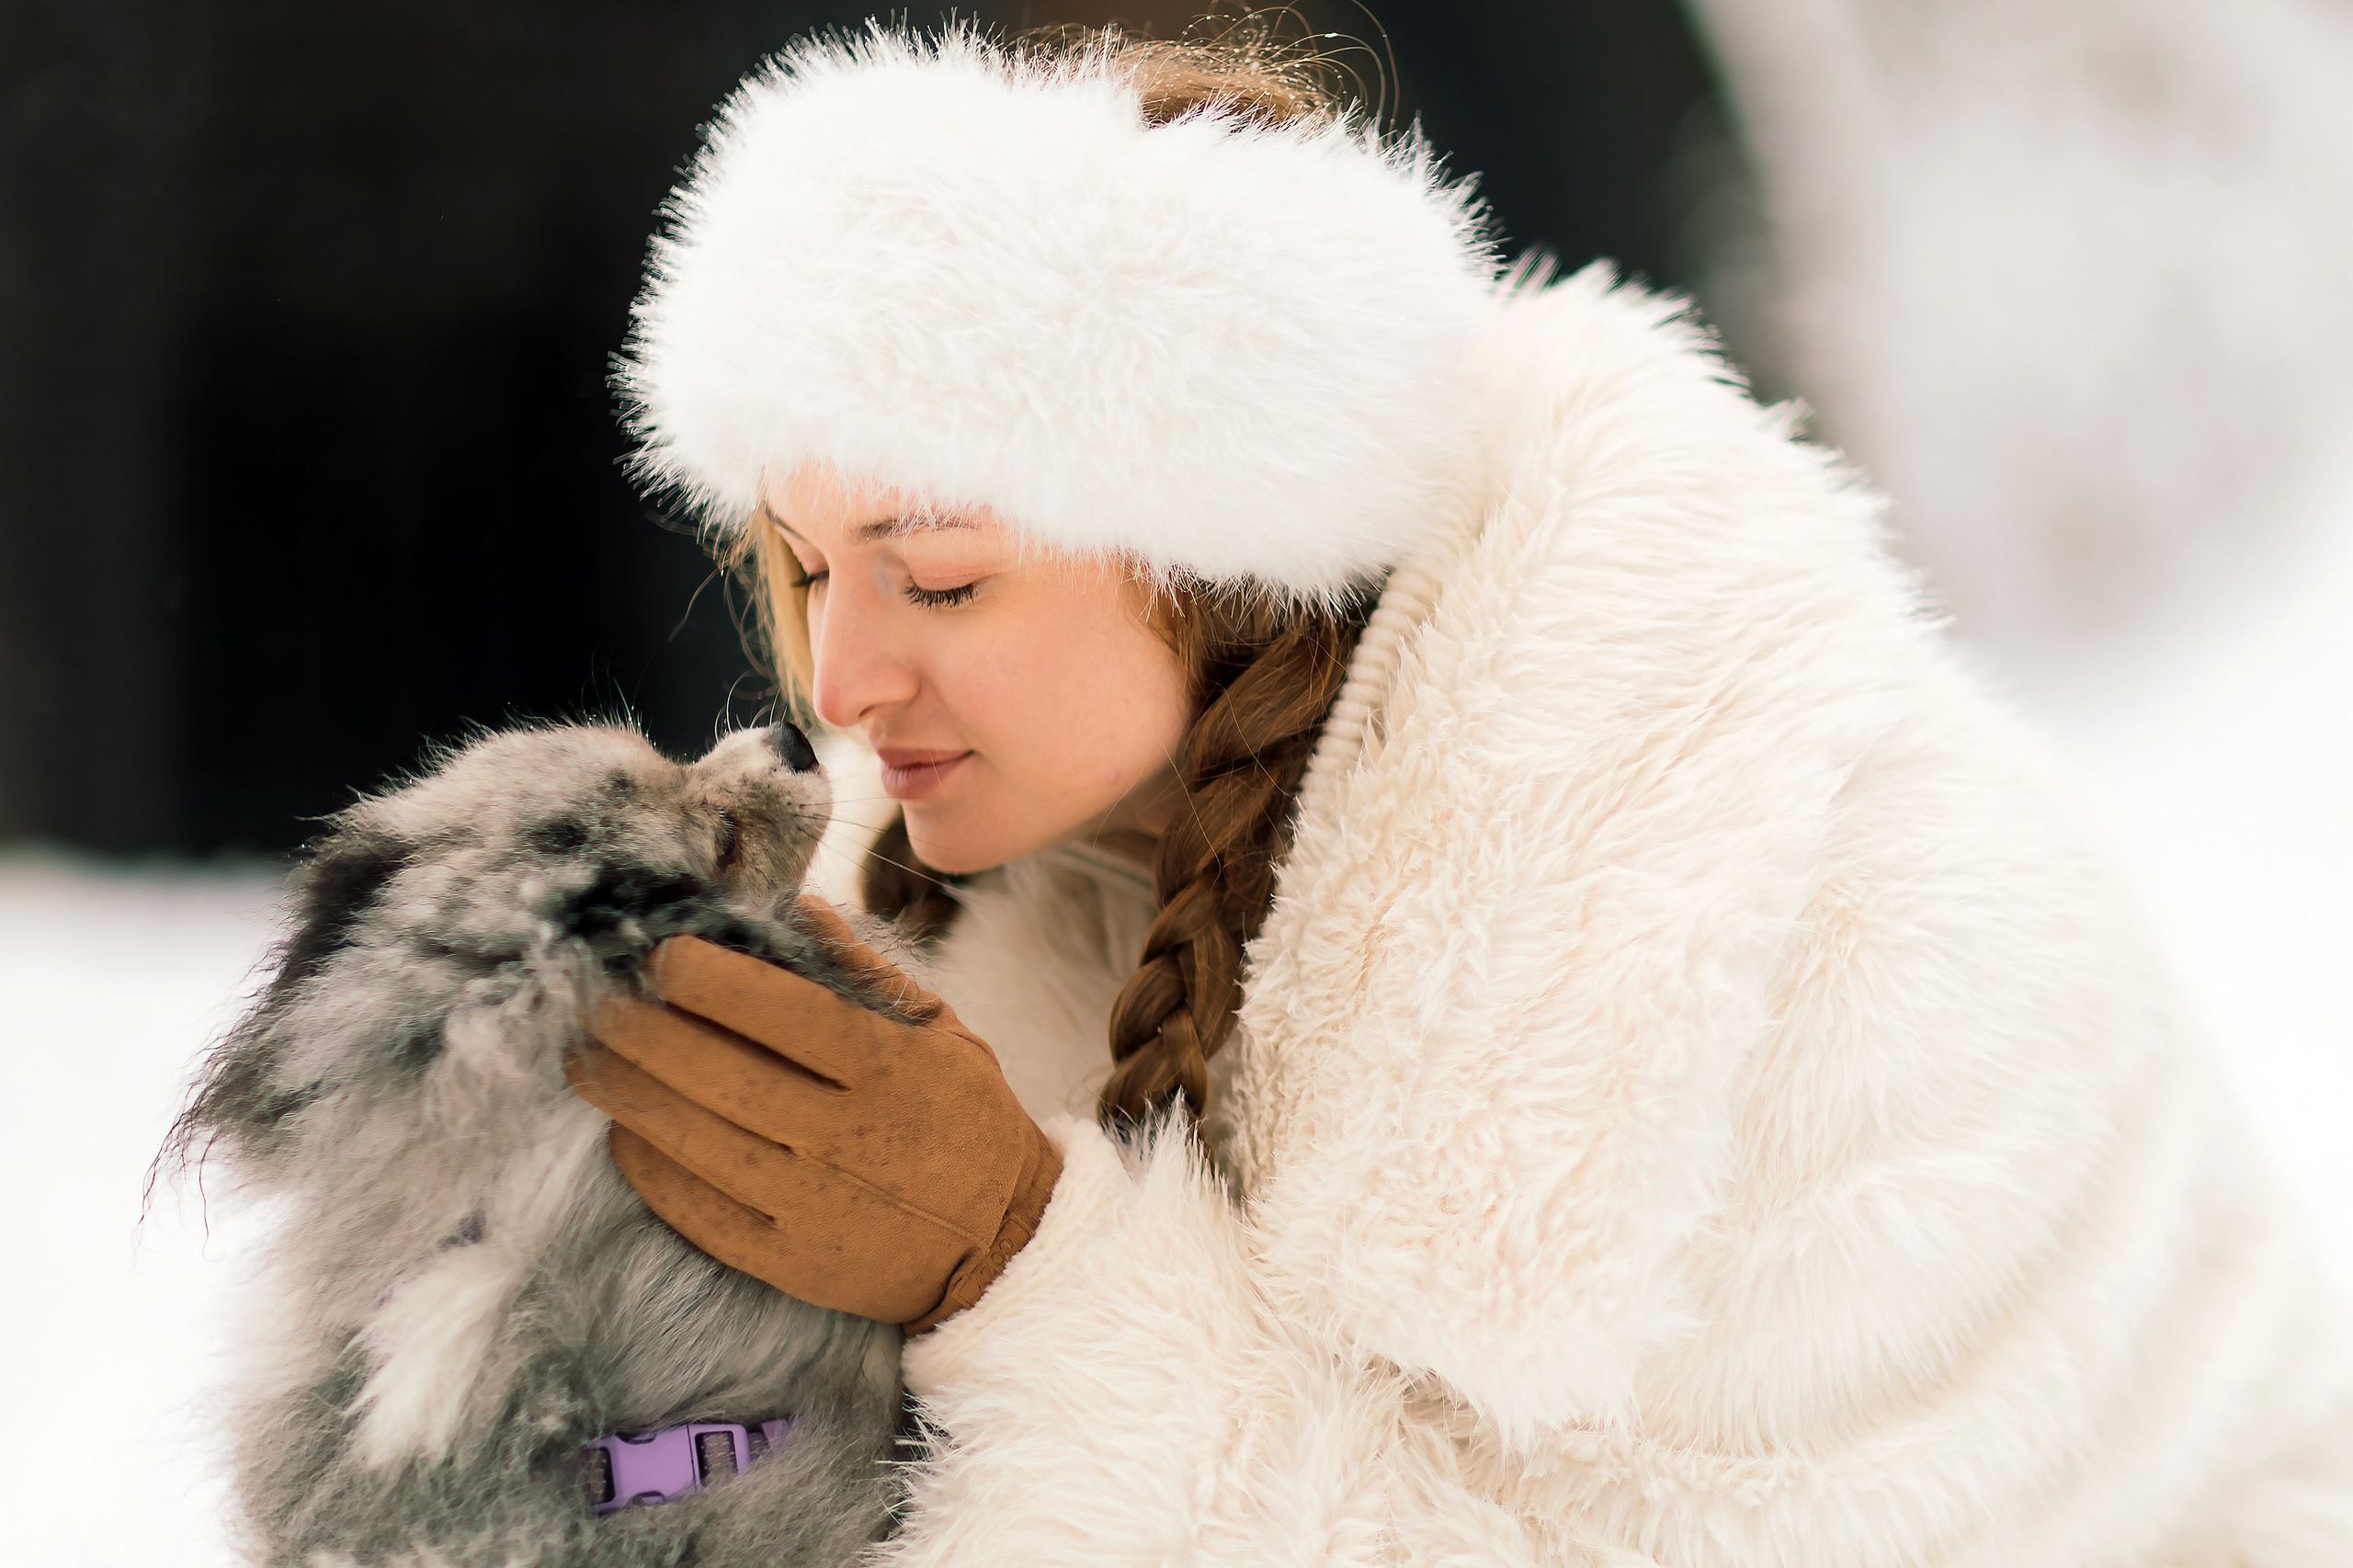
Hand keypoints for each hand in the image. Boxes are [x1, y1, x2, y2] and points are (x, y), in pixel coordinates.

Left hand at [566, 898, 1060, 1332]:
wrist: (1002, 1243)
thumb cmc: (964, 1118)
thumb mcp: (942, 1033)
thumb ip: (866, 974)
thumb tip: (796, 906)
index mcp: (888, 1069)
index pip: (780, 1011)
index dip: (709, 978)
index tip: (660, 952)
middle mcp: (846, 1137)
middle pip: (718, 1074)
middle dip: (640, 1030)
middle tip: (591, 999)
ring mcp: (812, 1206)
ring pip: (693, 1141)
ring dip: (626, 1094)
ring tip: (584, 1058)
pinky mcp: (788, 1262)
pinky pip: (696, 1210)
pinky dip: (650, 1166)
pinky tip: (624, 1129)